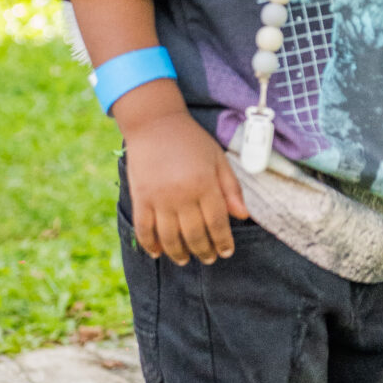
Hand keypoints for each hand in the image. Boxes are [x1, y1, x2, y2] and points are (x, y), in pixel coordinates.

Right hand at [121, 98, 248, 263]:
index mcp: (204, 184)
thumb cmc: (191, 140)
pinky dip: (150, 245)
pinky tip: (157, 253)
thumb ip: (231, 188)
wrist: (154, 123)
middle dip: (204, 251)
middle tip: (209, 259)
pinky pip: (144, 229)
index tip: (227, 252)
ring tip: (185, 259)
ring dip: (178, 254)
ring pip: (170, 238)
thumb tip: (243, 216)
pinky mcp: (140, 198)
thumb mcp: (218, 158)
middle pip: (195, 234)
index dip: (223, 241)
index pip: (217, 223)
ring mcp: (158, 198)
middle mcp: (182, 195)